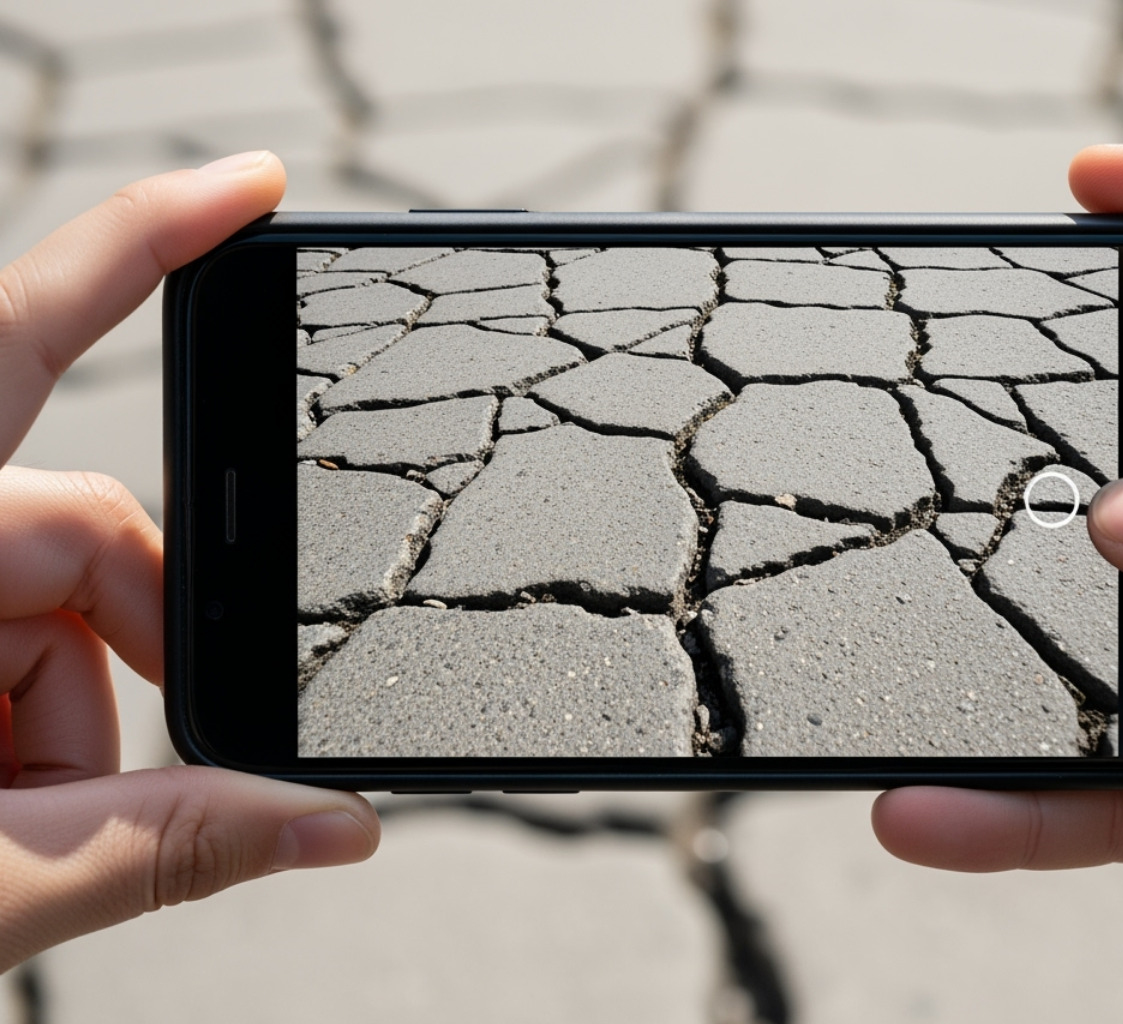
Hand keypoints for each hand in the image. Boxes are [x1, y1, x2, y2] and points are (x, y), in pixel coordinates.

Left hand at [0, 153, 379, 971]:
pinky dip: (17, 725)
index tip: (250, 190)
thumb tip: (335, 823)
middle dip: (123, 661)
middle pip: (79, 531)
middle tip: (88, 795)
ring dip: (59, 722)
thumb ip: (162, 845)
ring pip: (44, 601)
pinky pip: (1, 635)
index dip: (145, 243)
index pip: (19, 337)